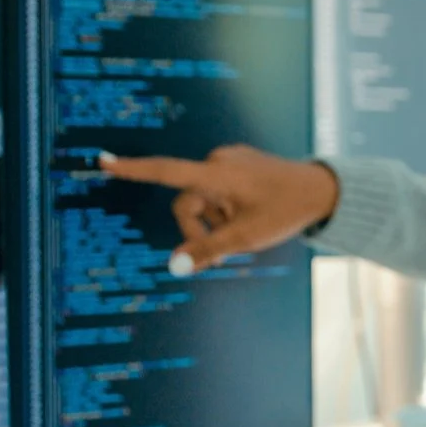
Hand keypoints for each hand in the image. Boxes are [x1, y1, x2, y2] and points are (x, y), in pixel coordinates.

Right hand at [101, 145, 338, 275]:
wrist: (323, 190)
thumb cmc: (286, 211)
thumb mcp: (247, 238)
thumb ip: (208, 251)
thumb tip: (175, 266)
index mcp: (217, 174)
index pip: (166, 172)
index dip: (132, 169)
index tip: (103, 160)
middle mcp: (219, 161)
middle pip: (187, 202)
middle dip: (199, 228)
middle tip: (226, 251)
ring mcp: (230, 161)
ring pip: (203, 199)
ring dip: (216, 220)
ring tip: (245, 230)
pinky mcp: (239, 164)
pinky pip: (219, 191)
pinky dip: (226, 208)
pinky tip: (251, 215)